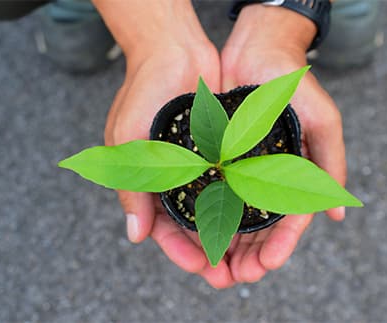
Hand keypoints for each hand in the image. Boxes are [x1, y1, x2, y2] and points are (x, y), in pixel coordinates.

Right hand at [95, 0, 234, 287]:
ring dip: (232, 236)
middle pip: (194, 227)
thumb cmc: (143, 93)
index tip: (199, 267)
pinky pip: (236, 184)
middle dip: (211, 252)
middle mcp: (179, 180)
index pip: (164, 229)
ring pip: (218, 211)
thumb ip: (133, 188)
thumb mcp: (127, 141)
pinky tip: (259, 222)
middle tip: (230, 276)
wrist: (174, 51)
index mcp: (151, 184)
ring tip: (250, 259)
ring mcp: (203, 167)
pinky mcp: (225, 152)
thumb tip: (136, 235)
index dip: (179, 251)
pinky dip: (245, 204)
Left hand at [220, 5, 346, 282]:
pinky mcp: (217, 158)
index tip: (267, 264)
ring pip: (234, 216)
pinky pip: (211, 192)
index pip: (290, 220)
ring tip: (216, 267)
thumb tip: (337, 214)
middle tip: (236, 276)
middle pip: (259, 226)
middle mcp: (267, 177)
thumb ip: (330, 164)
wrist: (257, 52)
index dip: (281, 245)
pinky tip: (199, 233)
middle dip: (250, 254)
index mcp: (294, 175)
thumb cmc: (294, 85)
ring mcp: (241, 169)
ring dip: (227, 244)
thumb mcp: (322, 121)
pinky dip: (207, 215)